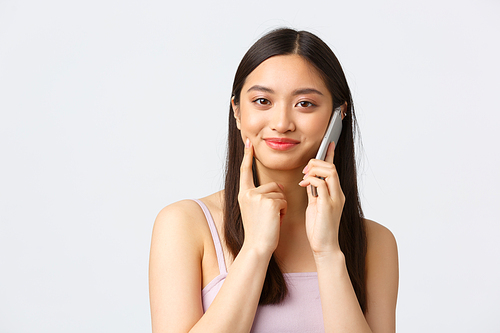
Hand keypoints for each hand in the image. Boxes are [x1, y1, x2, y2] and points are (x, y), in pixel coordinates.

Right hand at [238, 139, 286, 255]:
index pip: (245, 171)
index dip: (247, 156)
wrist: (257, 246)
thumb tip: (277, 186)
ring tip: (271, 220)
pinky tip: (275, 221)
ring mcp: (258, 196)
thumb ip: (262, 196)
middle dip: (277, 200)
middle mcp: (248, 193)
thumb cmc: (259, 231)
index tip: (249, 142)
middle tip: (268, 217)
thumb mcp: (256, 210)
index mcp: (243, 194)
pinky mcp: (269, 202)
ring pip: (280, 194)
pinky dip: (284, 211)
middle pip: (273, 186)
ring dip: (281, 207)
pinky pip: (284, 201)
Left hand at [299, 142, 344, 254]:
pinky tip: (303, 184)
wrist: (324, 246)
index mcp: (335, 193)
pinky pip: (321, 184)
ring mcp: (335, 199)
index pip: (334, 169)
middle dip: (317, 162)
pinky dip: (311, 180)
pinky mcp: (328, 205)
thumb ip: (314, 192)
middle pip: (332, 167)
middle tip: (305, 169)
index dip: (331, 155)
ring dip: (314, 169)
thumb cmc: (318, 228)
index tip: (329, 143)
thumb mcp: (315, 205)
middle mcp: (338, 194)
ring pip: (329, 172)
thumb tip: (308, 179)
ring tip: (304, 176)